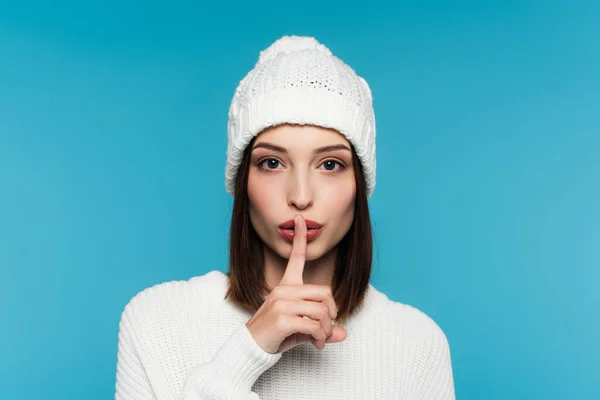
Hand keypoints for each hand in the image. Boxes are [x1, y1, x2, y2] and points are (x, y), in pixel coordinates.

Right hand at [245, 215, 347, 353]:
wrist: (250, 347)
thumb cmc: (276, 335)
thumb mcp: (301, 329)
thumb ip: (322, 328)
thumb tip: (342, 334)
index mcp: (286, 286)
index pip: (295, 257)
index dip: (300, 238)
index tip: (300, 219)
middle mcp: (283, 290)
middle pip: (324, 293)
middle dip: (331, 313)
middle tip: (326, 328)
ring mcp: (282, 303)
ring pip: (322, 311)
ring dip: (326, 329)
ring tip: (320, 339)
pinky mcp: (282, 319)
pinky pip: (314, 325)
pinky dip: (320, 337)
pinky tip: (316, 344)